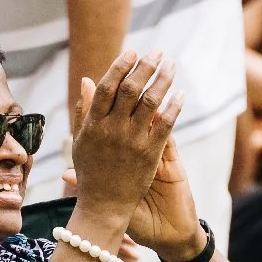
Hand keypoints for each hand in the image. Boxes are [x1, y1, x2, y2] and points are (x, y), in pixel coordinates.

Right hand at [70, 50, 180, 238]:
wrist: (105, 210)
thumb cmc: (91, 175)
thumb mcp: (81, 142)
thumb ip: (85, 111)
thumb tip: (86, 79)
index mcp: (94, 124)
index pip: (108, 86)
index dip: (120, 66)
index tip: (132, 52)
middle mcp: (113, 130)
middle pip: (131, 88)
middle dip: (145, 66)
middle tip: (157, 51)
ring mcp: (132, 142)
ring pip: (150, 102)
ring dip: (163, 80)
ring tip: (171, 64)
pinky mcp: (150, 156)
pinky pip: (165, 126)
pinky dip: (173, 108)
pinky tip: (180, 95)